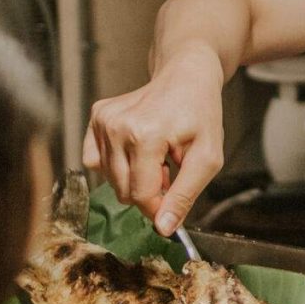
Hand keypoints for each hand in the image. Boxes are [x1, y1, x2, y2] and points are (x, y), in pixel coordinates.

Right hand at [81, 50, 227, 236]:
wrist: (187, 75)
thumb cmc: (201, 113)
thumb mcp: (207, 158)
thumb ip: (185, 195)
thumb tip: (164, 228)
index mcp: (146, 135)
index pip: (141, 196)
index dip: (159, 206)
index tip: (174, 197)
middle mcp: (117, 127)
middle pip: (124, 191)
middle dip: (149, 189)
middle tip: (169, 167)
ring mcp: (103, 120)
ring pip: (110, 180)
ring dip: (134, 176)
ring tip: (157, 155)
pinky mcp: (96, 117)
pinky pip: (96, 161)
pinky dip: (117, 163)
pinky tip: (137, 148)